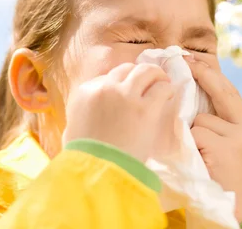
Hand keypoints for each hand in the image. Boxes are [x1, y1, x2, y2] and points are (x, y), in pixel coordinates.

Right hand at [62, 62, 178, 161]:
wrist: (97, 171)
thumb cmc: (83, 157)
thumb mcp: (73, 130)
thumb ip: (81, 116)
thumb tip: (88, 117)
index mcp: (84, 92)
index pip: (107, 77)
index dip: (120, 83)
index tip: (128, 91)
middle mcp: (104, 88)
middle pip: (127, 70)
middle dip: (138, 75)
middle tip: (149, 83)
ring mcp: (126, 95)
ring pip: (146, 71)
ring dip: (156, 76)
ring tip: (163, 83)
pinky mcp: (146, 108)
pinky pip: (162, 88)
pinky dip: (166, 89)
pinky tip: (168, 97)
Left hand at [186, 58, 241, 221]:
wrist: (237, 220)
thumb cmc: (224, 187)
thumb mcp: (226, 153)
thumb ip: (215, 129)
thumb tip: (188, 101)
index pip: (229, 93)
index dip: (211, 74)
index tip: (192, 60)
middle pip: (223, 91)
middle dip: (202, 73)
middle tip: (182, 59)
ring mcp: (237, 139)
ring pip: (201, 119)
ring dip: (189, 131)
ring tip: (194, 153)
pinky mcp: (224, 150)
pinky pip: (196, 133)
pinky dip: (188, 143)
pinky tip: (194, 160)